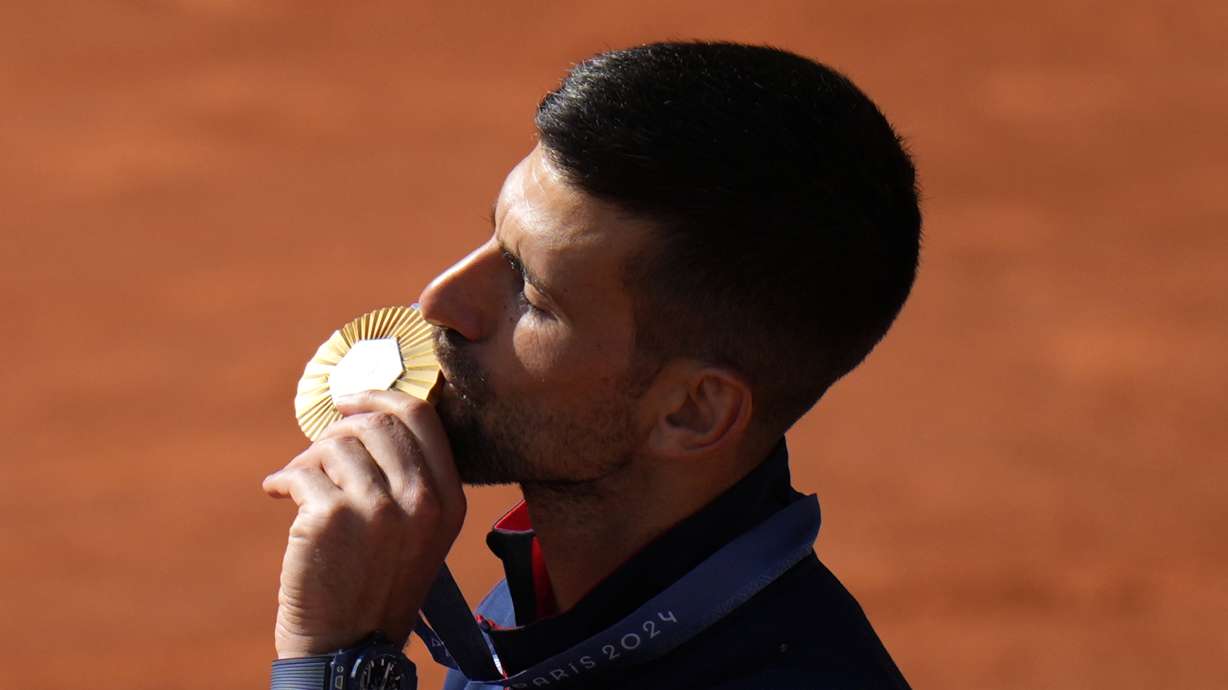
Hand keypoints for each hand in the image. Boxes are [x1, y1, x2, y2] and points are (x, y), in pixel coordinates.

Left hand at [262, 390, 465, 658]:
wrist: (348, 647)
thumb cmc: (375, 584)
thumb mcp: (418, 532)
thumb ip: (409, 478)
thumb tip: (364, 417)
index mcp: (448, 499)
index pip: (420, 417)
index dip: (379, 396)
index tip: (349, 399)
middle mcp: (420, 500)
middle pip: (375, 423)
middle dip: (338, 430)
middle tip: (317, 452)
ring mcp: (377, 508)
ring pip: (334, 445)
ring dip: (308, 459)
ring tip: (298, 484)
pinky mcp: (331, 518)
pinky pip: (300, 472)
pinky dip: (282, 479)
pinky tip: (277, 494)